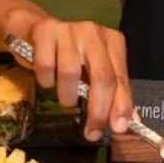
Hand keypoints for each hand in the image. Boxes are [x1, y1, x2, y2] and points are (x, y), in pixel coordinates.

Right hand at [6, 11, 132, 141]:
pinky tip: (49, 80)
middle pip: (101, 76)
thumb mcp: (95, 71)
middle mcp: (94, 33)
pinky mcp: (45, 31)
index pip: (120, 78)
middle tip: (91, 132)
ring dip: (67, 97)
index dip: (121, 106)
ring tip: (66, 100)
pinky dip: (46, 81)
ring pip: (71, 73)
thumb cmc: (72, 55)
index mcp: (112, 42)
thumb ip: (112, 94)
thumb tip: (125, 123)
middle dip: (98, 110)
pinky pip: (46, 66)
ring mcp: (69, 30)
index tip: (118, 128)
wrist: (38, 30)